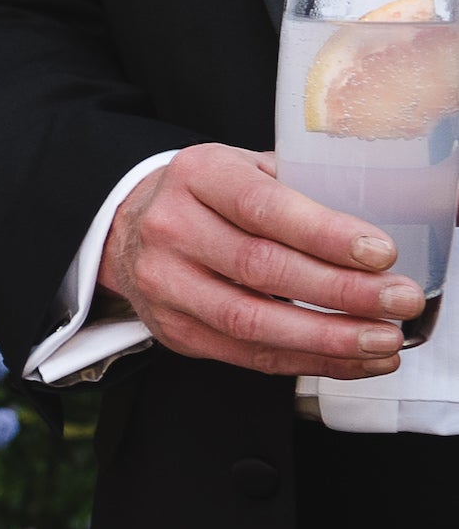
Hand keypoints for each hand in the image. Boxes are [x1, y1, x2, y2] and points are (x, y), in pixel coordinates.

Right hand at [100, 142, 420, 375]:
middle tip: (398, 300)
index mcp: (197, 176)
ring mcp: (165, 284)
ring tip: (382, 341)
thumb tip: (378, 226)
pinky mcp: (174, 329)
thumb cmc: (208, 198)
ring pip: (252, 320)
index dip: (326, 234)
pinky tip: (350, 359)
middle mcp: (171, 229)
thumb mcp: (244, 168)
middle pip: (261, 268)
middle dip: (341, 291)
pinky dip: (306, 361)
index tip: (381, 253)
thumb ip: (299, 186)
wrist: (131, 230)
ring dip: (327, 337)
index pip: (264, 207)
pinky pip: (246, 354)